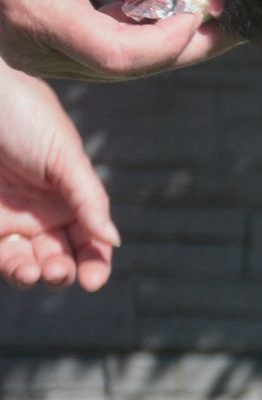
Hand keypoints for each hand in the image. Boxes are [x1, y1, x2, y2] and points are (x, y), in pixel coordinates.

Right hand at [0, 0, 234, 79]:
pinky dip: (146, 40)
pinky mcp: (45, 53)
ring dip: (174, 46)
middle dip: (189, 47)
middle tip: (235, 25)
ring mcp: (39, 58)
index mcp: (36, 15)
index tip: (199, 7)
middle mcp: (36, 49)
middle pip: (129, 68)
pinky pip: (106, 57)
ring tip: (217, 21)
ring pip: (123, 68)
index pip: (118, 53)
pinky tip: (176, 18)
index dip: (168, 39)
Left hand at [0, 62, 117, 289]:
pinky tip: (21, 267)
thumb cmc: (26, 119)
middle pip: (60, 257)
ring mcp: (12, 218)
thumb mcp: (66, 157)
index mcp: (72, 198)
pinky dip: (10, 267)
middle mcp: (43, 213)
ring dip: (34, 275)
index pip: (90, 240)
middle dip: (64, 271)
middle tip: (59, 271)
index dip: (96, 263)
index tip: (93, 280)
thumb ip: (90, 199)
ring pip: (27, 263)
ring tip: (36, 272)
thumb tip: (113, 240)